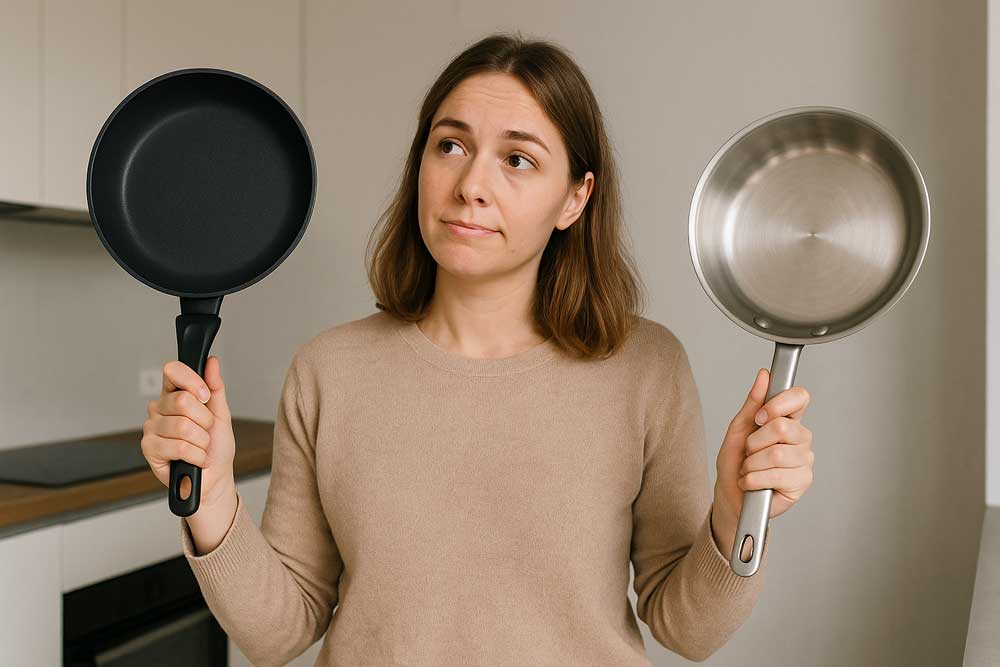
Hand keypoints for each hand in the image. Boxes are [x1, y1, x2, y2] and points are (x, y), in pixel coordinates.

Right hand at [141, 356, 236, 509]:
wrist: (214, 478)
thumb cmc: (216, 447)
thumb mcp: (221, 414)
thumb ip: (215, 387)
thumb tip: (211, 362)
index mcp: (175, 395)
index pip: (172, 371)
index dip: (192, 381)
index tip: (205, 396)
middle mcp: (159, 409)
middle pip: (182, 401)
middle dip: (204, 420)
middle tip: (206, 431)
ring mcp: (152, 428)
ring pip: (182, 426)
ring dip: (202, 441)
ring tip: (200, 447)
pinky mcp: (149, 448)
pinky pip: (179, 446)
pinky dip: (196, 455)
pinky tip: (194, 459)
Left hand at [712, 368, 814, 546]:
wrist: (731, 495)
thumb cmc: (735, 462)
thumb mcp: (739, 429)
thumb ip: (753, 403)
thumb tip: (764, 375)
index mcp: (788, 420)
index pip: (800, 397)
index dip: (779, 404)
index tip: (760, 416)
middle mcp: (801, 439)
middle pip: (782, 427)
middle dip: (755, 442)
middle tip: (749, 452)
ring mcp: (804, 461)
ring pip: (776, 453)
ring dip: (752, 464)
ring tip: (750, 469)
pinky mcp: (802, 482)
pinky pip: (775, 474)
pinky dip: (753, 479)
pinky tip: (752, 482)